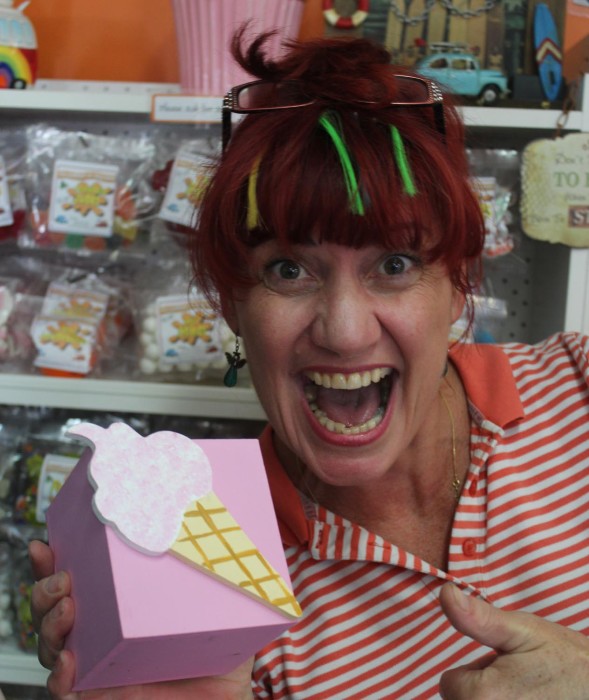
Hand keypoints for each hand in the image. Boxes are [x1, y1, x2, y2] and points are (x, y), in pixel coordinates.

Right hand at [29, 540, 253, 698]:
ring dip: (49, 623)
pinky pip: (66, 689)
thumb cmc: (223, 657)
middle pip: (55, 608)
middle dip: (46, 589)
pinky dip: (60, 676)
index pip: (82, 579)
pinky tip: (70, 662)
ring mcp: (98, 665)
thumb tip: (236, 537)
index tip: (46, 543)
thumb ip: (224, 579)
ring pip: (53, 644)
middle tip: (63, 578)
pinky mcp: (101, 696)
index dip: (56, 563)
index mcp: (124, 606)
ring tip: (67, 608)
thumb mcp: (224, 609)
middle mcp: (104, 633)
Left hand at [439, 582, 588, 698]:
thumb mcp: (520, 630)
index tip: (505, 668)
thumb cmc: (563, 659)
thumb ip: (477, 617)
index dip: (476, 670)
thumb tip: (446, 592)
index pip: (448, 683)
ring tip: (528, 694)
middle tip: (519, 681)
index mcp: (482, 698)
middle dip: (485, 690)